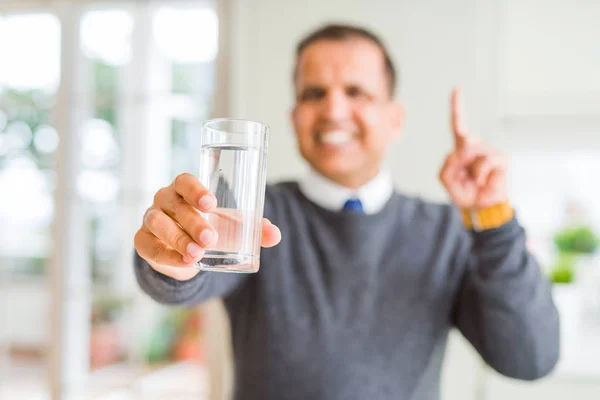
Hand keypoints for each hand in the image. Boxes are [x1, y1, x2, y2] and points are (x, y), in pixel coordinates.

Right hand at [134, 173, 280, 280]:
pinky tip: (184, 262)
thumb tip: (275, 234)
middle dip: (193, 222)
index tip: (212, 203)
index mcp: (184, 189)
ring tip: (198, 253)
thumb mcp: (232, 227)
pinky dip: (166, 255)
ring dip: (178, 239)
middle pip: (174, 204)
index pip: (184, 181)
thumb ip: (254, 229)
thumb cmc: (210, 228)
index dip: (196, 190)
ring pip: (159, 223)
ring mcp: (151, 219)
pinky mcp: (143, 241)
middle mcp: (164, 200)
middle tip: (211, 238)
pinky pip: (149, 246)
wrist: (187, 252)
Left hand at [439, 88, 508, 209]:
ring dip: (471, 173)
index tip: (457, 88)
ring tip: (476, 181)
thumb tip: (458, 151)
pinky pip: (484, 163)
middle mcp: (477, 146)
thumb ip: (446, 166)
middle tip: (467, 177)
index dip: (457, 107)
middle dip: (461, 159)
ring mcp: (490, 151)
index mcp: (462, 149)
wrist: (482, 207)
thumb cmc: (466, 192)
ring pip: (472, 155)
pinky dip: (480, 175)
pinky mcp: (501, 159)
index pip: (459, 126)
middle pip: (463, 140)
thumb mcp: (447, 180)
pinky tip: (483, 181)